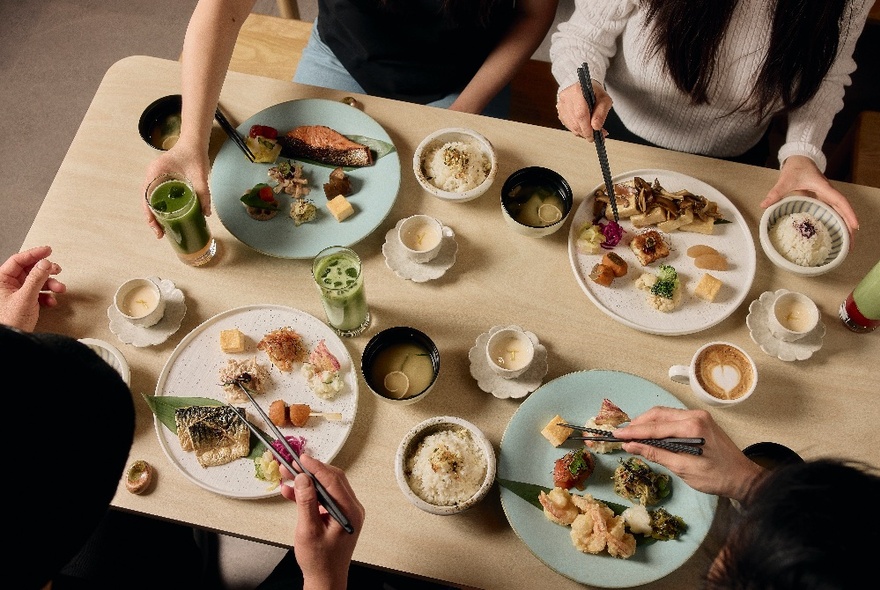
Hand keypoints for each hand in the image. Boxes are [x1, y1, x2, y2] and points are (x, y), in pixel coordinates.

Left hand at [0, 246, 66, 331]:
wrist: (11, 341)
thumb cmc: (9, 322)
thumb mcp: (25, 297)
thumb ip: (36, 278)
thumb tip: (45, 263)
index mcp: (1, 280)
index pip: (18, 260)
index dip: (34, 254)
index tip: (48, 251)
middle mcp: (8, 285)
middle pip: (29, 270)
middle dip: (45, 271)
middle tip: (57, 269)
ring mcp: (16, 294)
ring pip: (36, 282)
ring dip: (50, 284)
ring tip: (59, 288)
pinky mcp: (24, 303)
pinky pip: (38, 294)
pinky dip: (47, 296)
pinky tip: (51, 301)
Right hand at [142, 140, 211, 238]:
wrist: (194, 142)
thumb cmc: (195, 155)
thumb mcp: (200, 176)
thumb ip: (203, 194)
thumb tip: (205, 214)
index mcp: (155, 173)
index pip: (147, 198)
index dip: (150, 215)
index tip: (156, 228)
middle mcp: (152, 175)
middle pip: (147, 201)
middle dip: (152, 219)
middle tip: (161, 234)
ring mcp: (155, 177)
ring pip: (152, 200)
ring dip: (156, 214)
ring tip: (164, 229)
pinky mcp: (162, 179)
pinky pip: (158, 195)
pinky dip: (161, 207)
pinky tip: (169, 217)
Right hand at [280, 454, 363, 589]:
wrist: (325, 579)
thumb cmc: (320, 561)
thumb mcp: (309, 530)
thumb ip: (306, 502)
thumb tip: (303, 478)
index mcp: (349, 511)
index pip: (333, 480)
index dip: (316, 467)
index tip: (301, 458)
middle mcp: (351, 508)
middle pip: (331, 479)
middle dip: (310, 470)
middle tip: (292, 463)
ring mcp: (344, 511)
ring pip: (326, 487)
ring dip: (306, 481)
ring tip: (287, 474)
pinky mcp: (336, 515)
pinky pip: (323, 497)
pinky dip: (307, 493)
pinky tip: (291, 491)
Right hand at [556, 80, 611, 140]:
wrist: (584, 86)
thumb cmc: (595, 92)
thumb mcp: (604, 99)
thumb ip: (601, 113)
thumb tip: (596, 127)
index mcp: (578, 91)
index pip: (581, 114)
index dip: (587, 128)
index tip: (593, 136)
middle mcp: (566, 97)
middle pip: (575, 122)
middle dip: (585, 132)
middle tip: (595, 136)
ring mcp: (561, 104)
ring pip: (571, 125)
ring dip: (581, 132)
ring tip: (591, 131)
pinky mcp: (559, 110)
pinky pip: (568, 125)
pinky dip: (576, 129)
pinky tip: (583, 126)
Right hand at [612, 407, 765, 501]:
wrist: (743, 478)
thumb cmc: (716, 477)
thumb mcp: (683, 469)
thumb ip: (656, 454)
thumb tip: (631, 446)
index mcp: (692, 426)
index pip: (655, 427)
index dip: (633, 432)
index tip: (616, 435)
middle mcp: (695, 415)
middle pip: (658, 414)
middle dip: (638, 424)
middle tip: (622, 434)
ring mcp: (699, 416)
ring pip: (665, 414)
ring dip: (647, 423)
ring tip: (632, 434)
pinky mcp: (700, 420)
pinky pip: (673, 418)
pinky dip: (659, 425)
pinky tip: (651, 434)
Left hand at [762, 155, 858, 242]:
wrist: (800, 158)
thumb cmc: (796, 166)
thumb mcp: (785, 180)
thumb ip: (776, 192)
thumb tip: (764, 204)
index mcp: (824, 188)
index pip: (840, 202)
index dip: (848, 214)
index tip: (854, 227)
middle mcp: (828, 193)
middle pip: (843, 211)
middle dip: (849, 226)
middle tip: (851, 244)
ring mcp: (825, 197)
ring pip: (838, 212)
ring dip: (843, 226)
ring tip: (845, 244)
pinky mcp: (821, 199)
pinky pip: (830, 212)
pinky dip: (834, 223)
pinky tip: (833, 234)